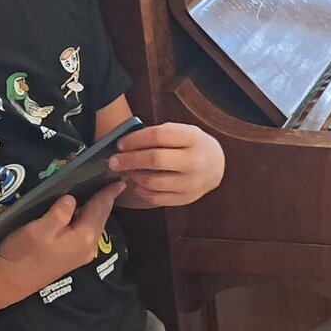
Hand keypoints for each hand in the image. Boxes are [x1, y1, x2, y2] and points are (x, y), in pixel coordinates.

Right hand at [0, 181, 124, 292]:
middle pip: (101, 218)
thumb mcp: (40, 228)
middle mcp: (90, 246)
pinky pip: (88, 232)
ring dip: (99, 210)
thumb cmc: (24, 252)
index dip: (108, 193)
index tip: (120, 181)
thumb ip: (60, 212)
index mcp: (84, 236)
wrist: (12, 281)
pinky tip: (85, 213)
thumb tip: (72, 199)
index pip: (99, 208)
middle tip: (114, 184)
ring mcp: (83, 254)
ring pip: (96, 225)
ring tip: (102, 194)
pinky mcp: (74, 257)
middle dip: (107, 201)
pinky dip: (90, 219)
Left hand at [108, 122, 224, 207]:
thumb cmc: (192, 145)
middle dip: (129, 160)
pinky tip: (138, 184)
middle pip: (155, 160)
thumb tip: (126, 144)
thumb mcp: (182, 131)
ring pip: (154, 181)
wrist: (216, 165)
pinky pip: (157, 198)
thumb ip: (159, 135)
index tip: (120, 144)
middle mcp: (195, 161)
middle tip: (114, 161)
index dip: (135, 140)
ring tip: (128, 171)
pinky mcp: (187, 198)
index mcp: (193, 138)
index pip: (158, 136)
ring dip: (135, 176)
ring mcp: (192, 182)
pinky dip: (142, 191)